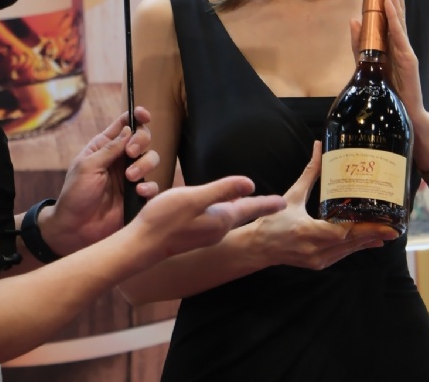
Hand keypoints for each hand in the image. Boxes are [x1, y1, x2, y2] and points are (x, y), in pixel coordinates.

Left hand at [40, 107, 160, 254]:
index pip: (124, 125)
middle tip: (130, 153)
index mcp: (104, 147)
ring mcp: (131, 177)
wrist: (75, 228)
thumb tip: (128, 129)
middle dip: (141, 141)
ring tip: (130, 178)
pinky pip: (154, 185)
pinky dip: (149, 186)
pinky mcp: (137, 196)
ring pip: (151, 159)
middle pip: (143, 138)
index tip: (143, 115)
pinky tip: (138, 191)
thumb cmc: (75, 194)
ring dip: (144, 164)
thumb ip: (109, 148)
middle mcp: (120, 159)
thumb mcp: (88, 166)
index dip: (136, 116)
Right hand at [131, 176, 285, 259]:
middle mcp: (217, 229)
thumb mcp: (194, 198)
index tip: (284, 203)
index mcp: (221, 219)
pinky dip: (224, 212)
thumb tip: (250, 183)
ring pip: (228, 218)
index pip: (250, 208)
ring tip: (251, 203)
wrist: (143, 244)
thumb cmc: (165, 218)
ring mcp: (205, 234)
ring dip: (241, 209)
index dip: (267, 203)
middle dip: (257, 207)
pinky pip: (216, 221)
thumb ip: (221, 190)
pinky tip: (220, 208)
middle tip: (274, 204)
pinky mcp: (194, 235)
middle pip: (242, 214)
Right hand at [251, 142, 393, 269]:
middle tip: (394, 229)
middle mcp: (314, 249)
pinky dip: (355, 247)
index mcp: (306, 230)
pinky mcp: (318, 264)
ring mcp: (317, 260)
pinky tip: (368, 241)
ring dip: (367, 242)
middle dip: (373, 235)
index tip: (383, 226)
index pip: (341, 233)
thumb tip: (319, 148)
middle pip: (350, 244)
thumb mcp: (292, 195)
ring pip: (348, 251)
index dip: (364, 230)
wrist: (258, 247)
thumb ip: (309, 173)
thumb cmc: (272, 220)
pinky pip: (341, 255)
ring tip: (386, 232)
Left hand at [348, 0, 428, 137]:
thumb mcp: (369, 64)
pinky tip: (391, 7)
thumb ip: (360, 44)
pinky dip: (395, 21)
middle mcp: (402, 43)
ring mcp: (407, 51)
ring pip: (401, 19)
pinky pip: (400, 38)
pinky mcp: (408, 62)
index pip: (393, 12)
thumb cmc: (391, 91)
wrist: (407, 116)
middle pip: (400, 10)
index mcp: (393, 42)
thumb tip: (353, 20)